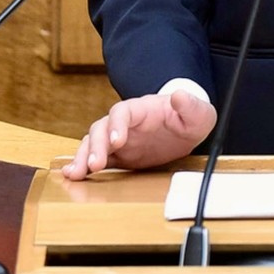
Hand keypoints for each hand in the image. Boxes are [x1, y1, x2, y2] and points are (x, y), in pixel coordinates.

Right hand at [63, 91, 215, 180]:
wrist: (186, 130)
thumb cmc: (190, 118)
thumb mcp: (198, 113)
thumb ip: (190, 105)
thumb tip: (180, 96)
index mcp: (141, 109)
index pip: (122, 112)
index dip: (117, 124)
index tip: (117, 140)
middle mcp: (124, 123)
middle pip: (101, 128)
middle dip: (95, 146)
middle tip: (95, 164)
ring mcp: (119, 139)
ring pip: (92, 143)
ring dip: (83, 157)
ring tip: (75, 173)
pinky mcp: (119, 155)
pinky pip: (97, 159)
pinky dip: (85, 166)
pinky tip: (75, 176)